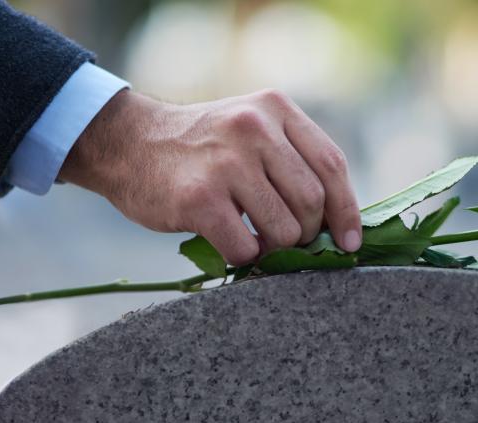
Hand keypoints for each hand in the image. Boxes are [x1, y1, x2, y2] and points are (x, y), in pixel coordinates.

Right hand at [58, 88, 361, 264]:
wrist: (128, 143)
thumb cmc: (200, 149)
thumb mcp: (250, 129)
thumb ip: (291, 159)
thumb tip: (338, 220)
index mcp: (275, 109)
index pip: (332, 164)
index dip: (347, 210)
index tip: (350, 241)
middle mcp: (254, 128)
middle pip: (312, 201)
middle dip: (307, 233)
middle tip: (288, 240)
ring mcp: (226, 162)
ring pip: (284, 229)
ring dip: (275, 249)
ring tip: (256, 241)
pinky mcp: (200, 198)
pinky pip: (245, 248)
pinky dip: (245, 258)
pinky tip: (233, 246)